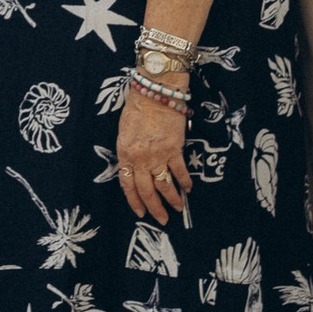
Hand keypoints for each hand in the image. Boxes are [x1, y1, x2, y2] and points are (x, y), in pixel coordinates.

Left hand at [116, 81, 190, 222]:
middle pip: (146, 190)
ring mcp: (157, 155)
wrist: (155, 91)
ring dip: (172, 199)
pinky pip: (179, 171)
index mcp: (125, 154)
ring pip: (164, 185)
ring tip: (177, 208)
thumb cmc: (138, 108)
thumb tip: (133, 169)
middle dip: (154, 208)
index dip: (134, 201)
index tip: (140, 212)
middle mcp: (140, 158)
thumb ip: (128, 152)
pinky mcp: (174, 149)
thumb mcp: (124, 132)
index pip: (127, 184)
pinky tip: (188, 188)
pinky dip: (184, 181)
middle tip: (161, 220)